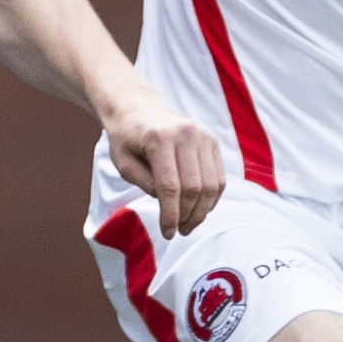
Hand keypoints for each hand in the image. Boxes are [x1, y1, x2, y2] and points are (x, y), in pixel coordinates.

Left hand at [103, 91, 227, 239]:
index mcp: (159, 139)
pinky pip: (219, 177)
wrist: (139, 108)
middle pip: (194, 187)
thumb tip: (169, 204)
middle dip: (187, 216)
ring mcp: (203, 137)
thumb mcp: (123, 162)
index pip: (170, 186)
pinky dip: (212, 198)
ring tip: (189, 225)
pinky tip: (199, 210)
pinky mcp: (212, 142)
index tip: (168, 233)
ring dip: (202, 211)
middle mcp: (186, 135)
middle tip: (178, 231)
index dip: (170, 215)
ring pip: (211, 185)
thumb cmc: (127, 138)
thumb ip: (144, 183)